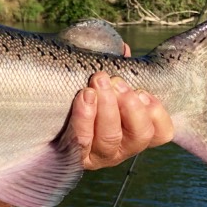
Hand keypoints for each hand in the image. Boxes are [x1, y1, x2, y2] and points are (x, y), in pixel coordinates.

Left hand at [69, 56, 173, 170]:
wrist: (44, 110)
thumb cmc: (84, 92)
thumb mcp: (105, 80)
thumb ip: (118, 67)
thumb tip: (123, 49)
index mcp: (137, 132)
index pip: (161, 133)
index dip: (156, 113)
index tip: (142, 92)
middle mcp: (122, 149)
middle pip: (139, 135)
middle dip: (130, 106)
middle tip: (115, 81)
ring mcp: (99, 155)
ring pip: (111, 138)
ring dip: (107, 108)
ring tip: (98, 83)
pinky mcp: (75, 156)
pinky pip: (82, 140)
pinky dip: (85, 118)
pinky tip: (85, 97)